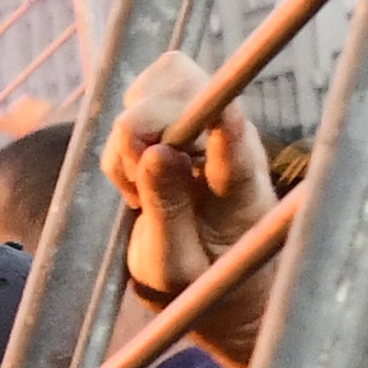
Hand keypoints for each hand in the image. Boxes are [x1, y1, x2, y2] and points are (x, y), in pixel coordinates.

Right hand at [109, 66, 284, 345]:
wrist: (205, 270)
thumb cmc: (195, 277)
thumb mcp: (174, 267)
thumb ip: (167, 212)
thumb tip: (154, 153)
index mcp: (244, 190)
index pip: (240, 152)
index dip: (226, 132)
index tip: (222, 119)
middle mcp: (234, 140)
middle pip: (185, 95)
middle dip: (141, 130)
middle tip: (134, 185)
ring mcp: (209, 120)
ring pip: (155, 90)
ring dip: (130, 136)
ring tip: (140, 187)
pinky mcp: (182, 108)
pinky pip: (138, 95)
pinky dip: (123, 134)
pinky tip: (137, 172)